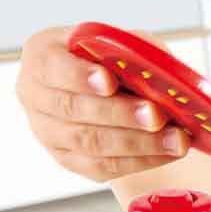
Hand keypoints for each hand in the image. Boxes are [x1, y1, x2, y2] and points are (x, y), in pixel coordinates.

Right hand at [15, 26, 188, 181]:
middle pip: (72, 109)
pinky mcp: (69, 160)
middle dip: (120, 114)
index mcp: (41, 56)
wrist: (113, 94)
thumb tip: (157, 71)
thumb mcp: (123, 44)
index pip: (52, 66)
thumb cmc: (113, 62)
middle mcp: (35, 94)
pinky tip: (167, 152)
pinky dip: (140, 161)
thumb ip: (135, 50)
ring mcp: (48, 132)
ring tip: (176, 139)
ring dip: (138, 143)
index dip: (81, 76)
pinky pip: (102, 167)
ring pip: (89, 143)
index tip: (111, 82)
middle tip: (156, 115)